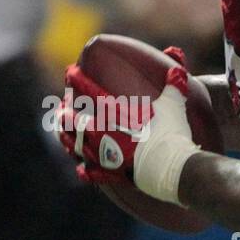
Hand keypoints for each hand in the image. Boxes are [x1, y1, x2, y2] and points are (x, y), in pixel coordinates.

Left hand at [56, 60, 199, 203]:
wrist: (174, 167)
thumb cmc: (172, 134)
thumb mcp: (174, 105)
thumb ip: (174, 84)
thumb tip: (177, 65)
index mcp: (116, 114)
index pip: (90, 93)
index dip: (78, 81)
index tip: (70, 72)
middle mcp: (104, 134)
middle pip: (75, 122)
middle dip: (66, 113)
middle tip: (62, 107)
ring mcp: (107, 156)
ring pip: (78, 146)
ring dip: (68, 138)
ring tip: (62, 132)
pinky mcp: (114, 174)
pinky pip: (94, 173)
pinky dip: (87, 171)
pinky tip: (81, 169)